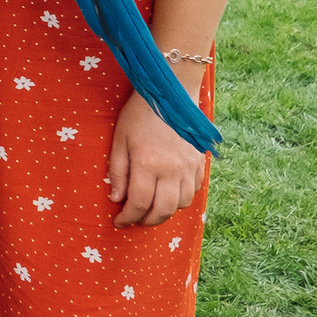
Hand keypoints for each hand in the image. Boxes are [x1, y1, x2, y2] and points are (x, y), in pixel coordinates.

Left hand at [107, 89, 207, 227]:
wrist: (169, 94)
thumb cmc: (138, 115)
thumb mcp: (119, 140)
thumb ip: (118, 171)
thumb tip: (117, 199)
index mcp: (147, 164)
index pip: (139, 203)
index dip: (127, 218)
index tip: (118, 222)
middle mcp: (172, 170)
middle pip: (162, 210)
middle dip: (147, 221)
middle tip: (135, 220)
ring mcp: (189, 167)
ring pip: (181, 204)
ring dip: (165, 212)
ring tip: (151, 209)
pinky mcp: (199, 163)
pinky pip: (194, 191)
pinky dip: (181, 199)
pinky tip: (168, 194)